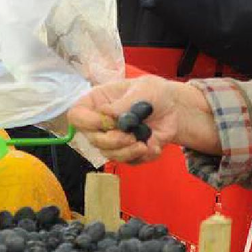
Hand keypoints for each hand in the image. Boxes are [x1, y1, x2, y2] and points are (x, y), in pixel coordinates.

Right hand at [67, 75, 217, 163]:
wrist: (174, 109)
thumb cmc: (154, 93)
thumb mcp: (141, 90)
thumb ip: (123, 103)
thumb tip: (105, 113)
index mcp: (97, 102)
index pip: (76, 115)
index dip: (87, 122)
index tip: (107, 122)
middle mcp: (100, 122)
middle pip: (92, 139)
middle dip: (113, 141)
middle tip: (131, 136)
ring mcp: (113, 139)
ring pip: (109, 154)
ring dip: (127, 152)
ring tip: (145, 144)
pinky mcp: (128, 152)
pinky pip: (128, 162)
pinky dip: (142, 157)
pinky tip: (154, 146)